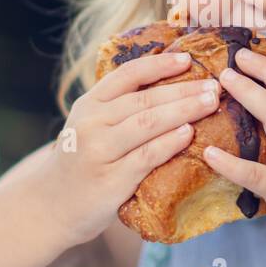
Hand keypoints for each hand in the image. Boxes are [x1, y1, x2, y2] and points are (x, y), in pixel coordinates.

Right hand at [33, 51, 220, 248]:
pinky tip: (189, 133)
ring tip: (210, 103)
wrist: (50, 207)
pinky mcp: (110, 180)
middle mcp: (91, 123)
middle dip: (183, 89)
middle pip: (144, 99)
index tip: (188, 59)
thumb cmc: (81, 163)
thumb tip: (171, 87)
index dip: (159, 64)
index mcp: (88, 104)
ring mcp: (99, 151)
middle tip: (215, 85)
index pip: (126, 75)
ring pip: (147, 123)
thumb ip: (118, 109)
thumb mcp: (89, 127)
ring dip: (184, 110)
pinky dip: (170, 142)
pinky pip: (146, 156)